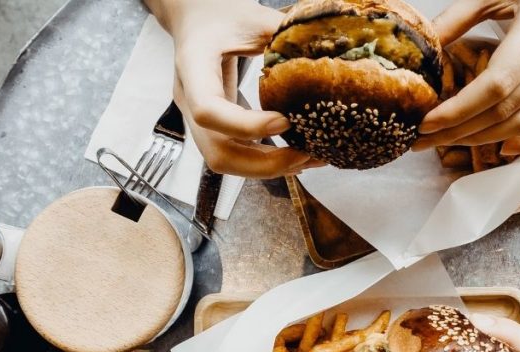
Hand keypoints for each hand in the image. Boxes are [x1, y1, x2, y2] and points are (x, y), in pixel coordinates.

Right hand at [146, 0, 317, 177]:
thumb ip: (283, 35)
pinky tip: (295, 155)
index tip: (286, 122)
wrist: (194, 16)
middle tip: (305, 155)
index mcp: (193, 68)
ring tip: (307, 159)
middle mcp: (189, 100)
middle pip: (217, 152)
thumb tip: (330, 49)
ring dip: (267, 168)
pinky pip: (234, 153)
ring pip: (225, 161)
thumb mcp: (252, 16)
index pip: (208, 111)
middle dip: (263, 164)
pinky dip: (264, 161)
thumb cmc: (219, 13)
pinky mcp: (213, 126)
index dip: (247, 126)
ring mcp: (198, 118)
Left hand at [416, 0, 519, 155]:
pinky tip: (507, 148)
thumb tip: (423, 49)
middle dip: (461, 130)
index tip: (427, 123)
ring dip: (486, 139)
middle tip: (425, 140)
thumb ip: (458, 17)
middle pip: (509, 108)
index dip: (459, 109)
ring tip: (451, 142)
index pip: (497, 83)